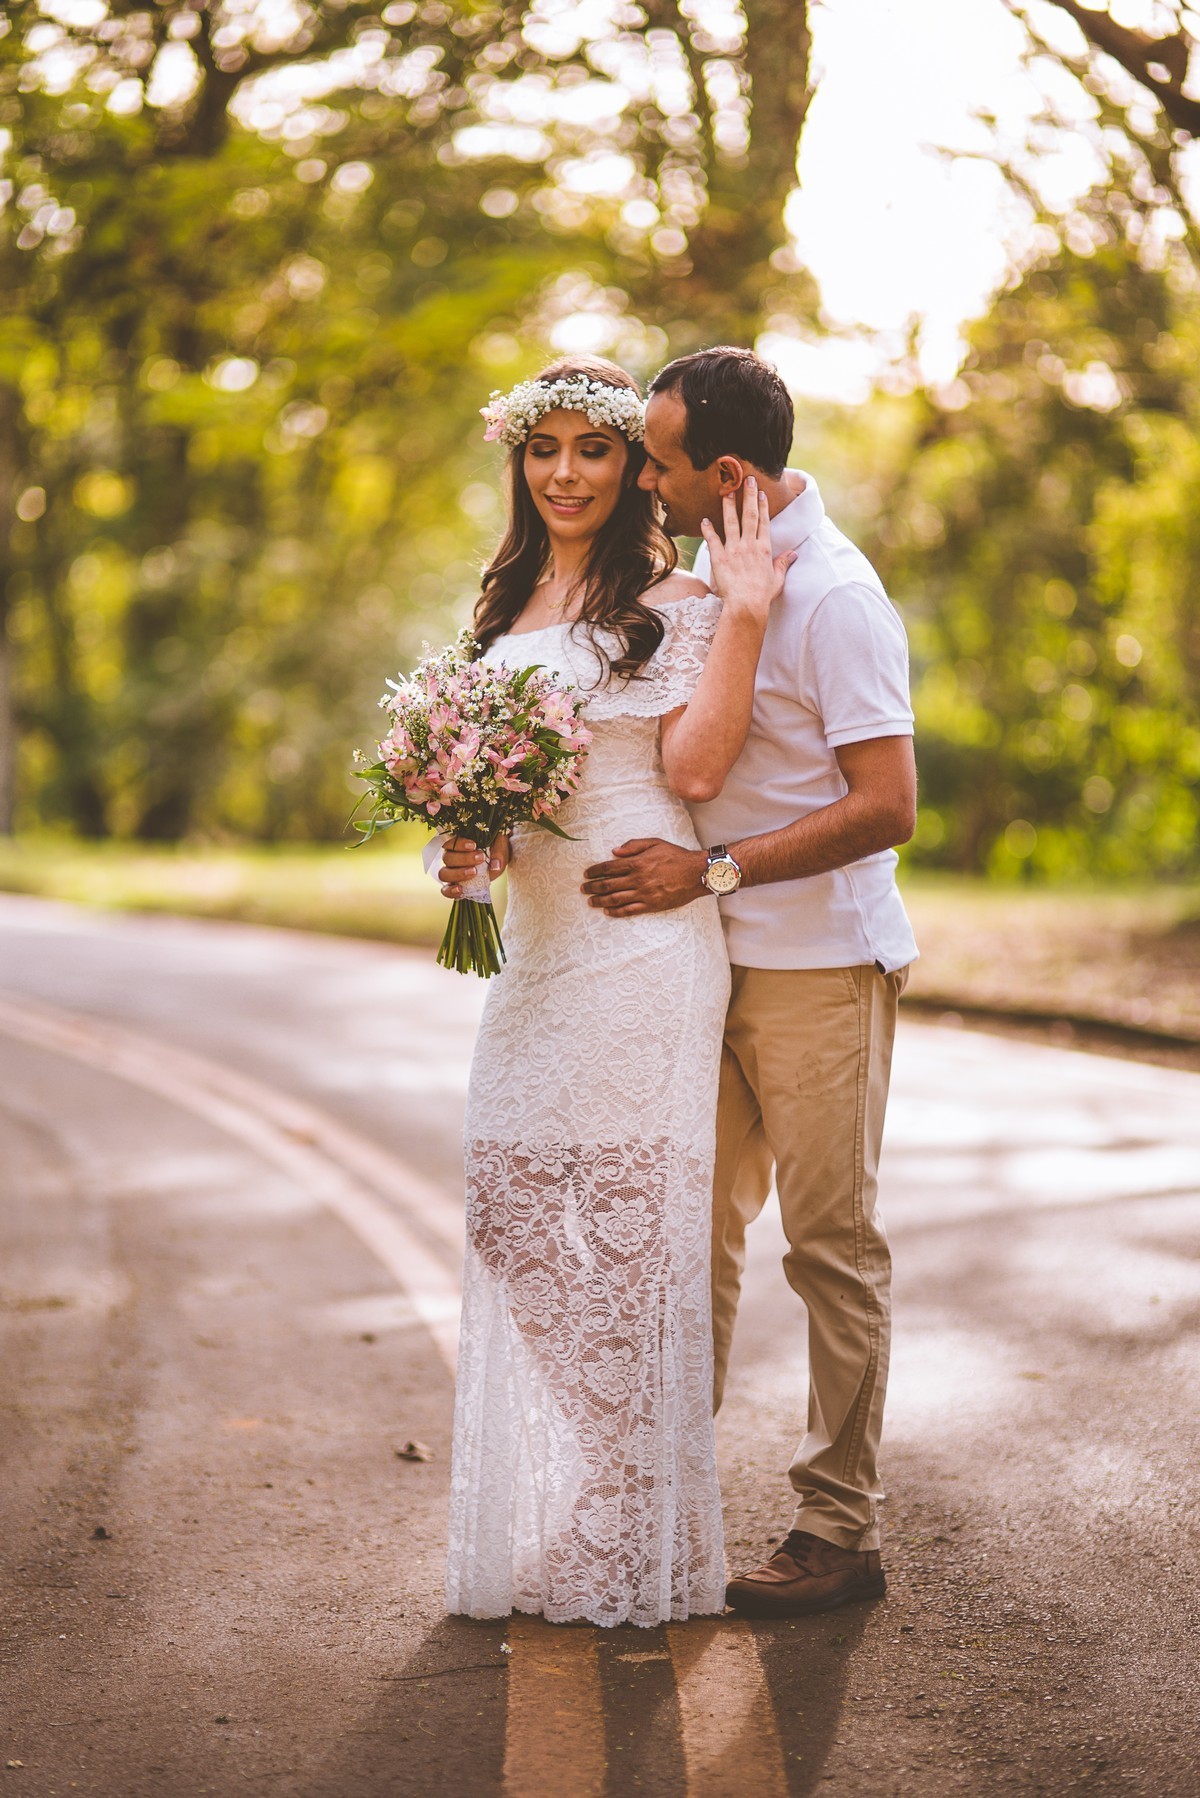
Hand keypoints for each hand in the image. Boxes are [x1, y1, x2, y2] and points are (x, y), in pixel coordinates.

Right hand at [438, 833, 509, 898]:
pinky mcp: (453, 886)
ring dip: (458, 873)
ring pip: (443, 873)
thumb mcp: (500, 847)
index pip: (450, 843)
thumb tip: (495, 865)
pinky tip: (460, 890)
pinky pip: (445, 891)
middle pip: (447, 858)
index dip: (459, 844)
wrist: (495, 863)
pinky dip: (450, 891)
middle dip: (464, 858)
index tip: (474, 845)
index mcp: (457, 845)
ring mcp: (450, 873)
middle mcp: (450, 858)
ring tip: (474, 872)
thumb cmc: (495, 850)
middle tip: (481, 858)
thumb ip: (499, 852)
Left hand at [581, 839, 706, 916]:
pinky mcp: (651, 905)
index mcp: (637, 863)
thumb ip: (633, 846)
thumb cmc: (676, 856)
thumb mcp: (655, 843)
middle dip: (592, 887)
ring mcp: (644, 894)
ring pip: (615, 899)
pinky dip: (616, 912)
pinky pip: (629, 911)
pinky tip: (607, 911)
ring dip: (600, 901)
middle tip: (583, 888)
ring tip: (590, 901)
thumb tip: (614, 851)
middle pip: (608, 885)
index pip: (609, 868)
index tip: (586, 874)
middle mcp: (638, 879)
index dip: (595, 871)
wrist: (696, 873)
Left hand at [700, 477, 794, 620]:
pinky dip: (708, 529)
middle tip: (747, 479)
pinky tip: (704, 519)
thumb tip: (793, 554)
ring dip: (729, 505)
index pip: (764, 522)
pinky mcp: (719, 558)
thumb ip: (783, 563)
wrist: (746, 606)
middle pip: (750, 515)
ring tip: (726, 491)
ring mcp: (733, 550)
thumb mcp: (777, 579)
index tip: (761, 492)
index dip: (762, 505)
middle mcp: (749, 545)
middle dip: (748, 495)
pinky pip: (713, 540)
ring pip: (731, 522)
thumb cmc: (762, 595)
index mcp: (763, 549)